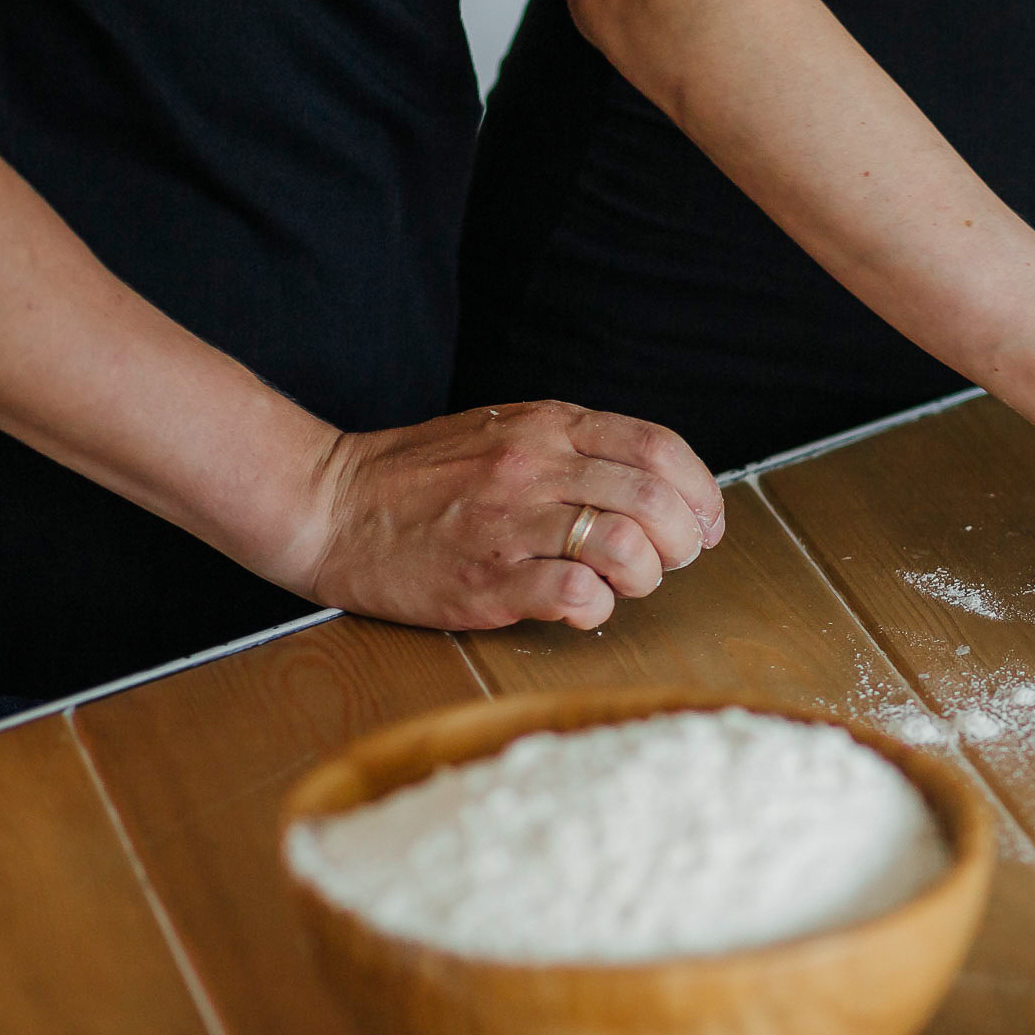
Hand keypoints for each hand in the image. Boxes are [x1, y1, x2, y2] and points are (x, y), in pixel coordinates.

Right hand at [280, 401, 725, 630]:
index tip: (706, 523)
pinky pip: (576, 593)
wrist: (328, 504)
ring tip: (622, 583)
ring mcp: (509, 524)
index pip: (659, 448)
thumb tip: (657, 485)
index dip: (701, 491)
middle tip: (669, 561)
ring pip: (624, 546)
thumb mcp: (506, 431)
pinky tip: (582, 606)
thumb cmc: (421, 477)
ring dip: (644, 576)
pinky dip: (597, 607)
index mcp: (548, 427)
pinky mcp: (485, 580)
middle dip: (683, 542)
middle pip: (654, 501)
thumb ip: (576, 449)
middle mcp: (535, 468)